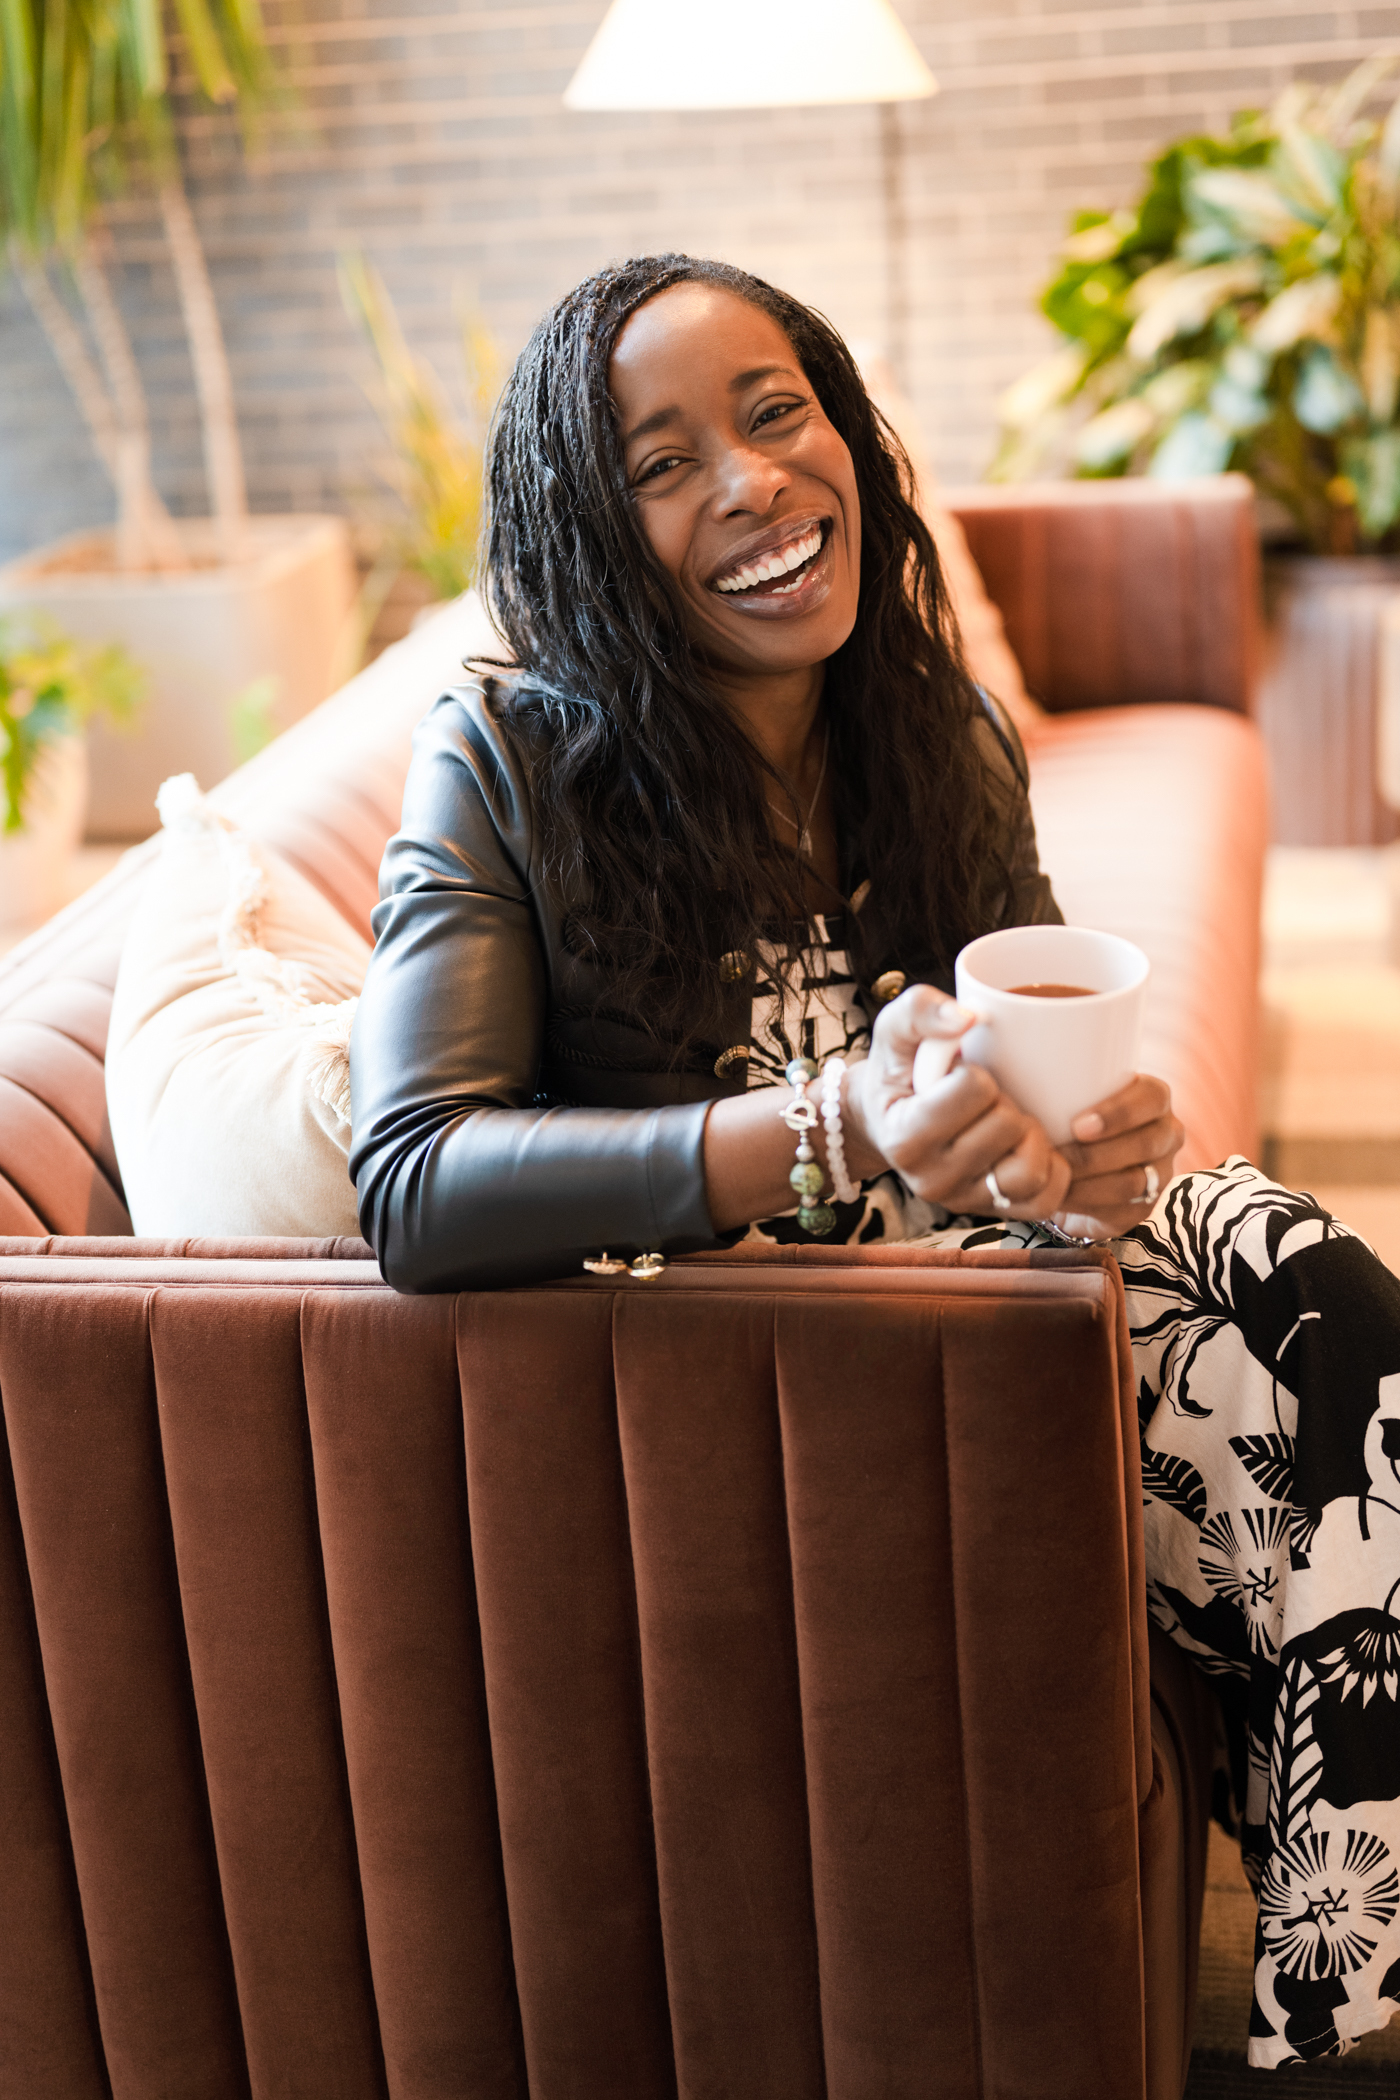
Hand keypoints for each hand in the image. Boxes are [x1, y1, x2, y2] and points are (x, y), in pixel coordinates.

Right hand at [845, 985, 1071, 1219]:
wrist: (887, 1121)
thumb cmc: (897, 1071)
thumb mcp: (894, 1030)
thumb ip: (920, 1010)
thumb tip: (969, 1017)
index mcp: (904, 1137)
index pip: (973, 1089)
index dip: (975, 1073)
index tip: (955, 1078)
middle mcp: (930, 1180)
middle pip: (1007, 1125)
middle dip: (1003, 1101)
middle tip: (981, 1099)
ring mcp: (962, 1202)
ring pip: (1029, 1169)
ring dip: (1029, 1135)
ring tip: (1006, 1121)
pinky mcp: (992, 1213)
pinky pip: (1045, 1201)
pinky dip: (1051, 1169)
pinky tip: (1030, 1145)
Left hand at [1055, 1073, 1182, 1238]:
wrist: (1067, 1164)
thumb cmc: (1058, 1114)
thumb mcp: (1057, 1089)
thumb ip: (1043, 1067)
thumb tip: (999, 1032)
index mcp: (1152, 1097)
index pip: (1151, 1097)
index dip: (1119, 1112)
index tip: (1077, 1125)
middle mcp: (1166, 1132)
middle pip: (1146, 1143)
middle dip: (1098, 1153)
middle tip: (1058, 1157)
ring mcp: (1160, 1171)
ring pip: (1133, 1182)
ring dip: (1088, 1183)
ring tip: (1052, 1178)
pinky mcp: (1146, 1205)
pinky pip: (1124, 1210)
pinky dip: (1089, 1206)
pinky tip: (1061, 1199)